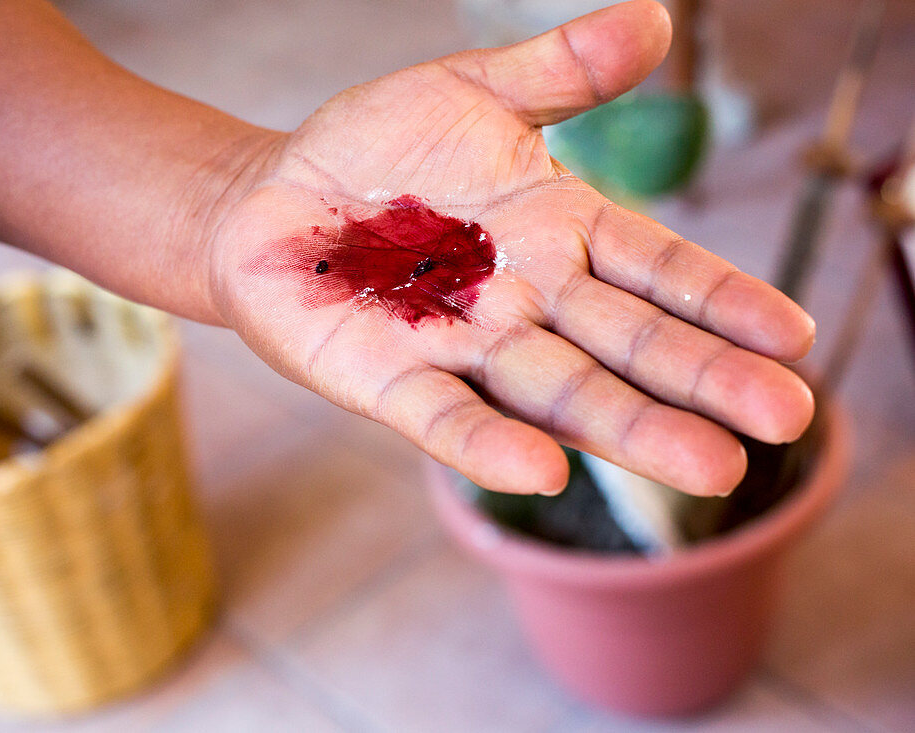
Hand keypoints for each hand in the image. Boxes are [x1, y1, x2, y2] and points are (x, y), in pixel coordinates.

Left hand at [206, 0, 814, 496]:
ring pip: (555, 392)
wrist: (276, 197)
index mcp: (559, 234)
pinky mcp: (389, 381)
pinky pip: (443, 416)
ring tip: (706, 467)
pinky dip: (486, 445)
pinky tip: (538, 472)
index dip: (721, 299)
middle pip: (625, 345)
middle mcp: (526, 302)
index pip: (656, 269)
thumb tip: (655, 20)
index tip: (794, 335)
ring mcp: (462, 347)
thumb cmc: (379, 150)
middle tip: (782, 419)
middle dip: (700, 380)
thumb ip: (559, 70)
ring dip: (626, 428)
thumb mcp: (471, 92)